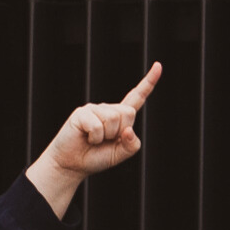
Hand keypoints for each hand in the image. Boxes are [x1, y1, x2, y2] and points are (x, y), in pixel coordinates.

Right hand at [26, 62, 161, 218]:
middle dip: (119, 131)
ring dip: (105, 136)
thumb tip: (128, 130)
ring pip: (113, 119)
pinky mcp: (82, 113)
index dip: (149, 82)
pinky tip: (86, 137)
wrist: (72, 165)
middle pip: (128, 113)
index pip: (137, 97)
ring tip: (94, 140)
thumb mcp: (120, 154)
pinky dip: (94, 137)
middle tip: (105, 140)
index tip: (158, 65)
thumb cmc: (95, 158)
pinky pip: (97, 125)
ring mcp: (94, 109)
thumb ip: (131, 145)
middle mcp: (108, 109)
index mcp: (120, 117)